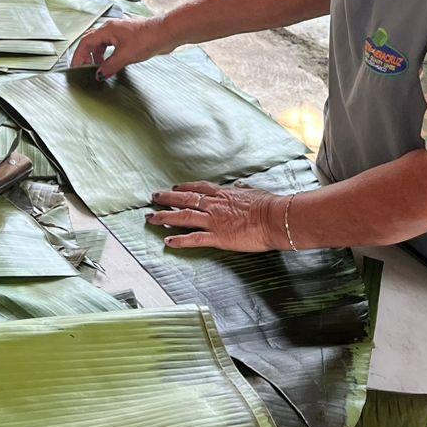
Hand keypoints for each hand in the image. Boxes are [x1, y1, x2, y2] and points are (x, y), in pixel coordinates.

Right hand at [71, 15, 172, 77]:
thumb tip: (99, 75)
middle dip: (87, 56)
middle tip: (85, 70)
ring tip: (99, 69)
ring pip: (102, 44)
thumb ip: (110, 66)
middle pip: (92, 42)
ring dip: (98, 56)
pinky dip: (108, 55)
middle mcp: (111, 29)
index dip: (79, 56)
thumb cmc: (147, 39)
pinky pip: (112, 46)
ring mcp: (120, 32)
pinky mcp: (128, 37)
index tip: (76, 68)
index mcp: (107, 30)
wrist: (166, 33)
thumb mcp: (125, 56)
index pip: (85, 42)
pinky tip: (112, 64)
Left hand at [147, 182, 283, 251]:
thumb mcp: (254, 191)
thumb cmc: (268, 205)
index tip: (174, 187)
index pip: (198, 188)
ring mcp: (214, 221)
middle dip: (167, 198)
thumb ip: (244, 189)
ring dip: (165, 217)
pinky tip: (167, 241)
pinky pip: (194, 238)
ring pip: (183, 217)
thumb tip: (241, 185)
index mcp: (224, 193)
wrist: (275, 218)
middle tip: (154, 198)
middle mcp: (214, 205)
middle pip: (184, 199)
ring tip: (151, 218)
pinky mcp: (218, 237)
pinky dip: (179, 240)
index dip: (184, 188)